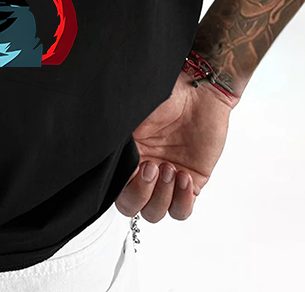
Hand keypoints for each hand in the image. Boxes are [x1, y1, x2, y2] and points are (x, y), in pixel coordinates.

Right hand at [115, 69, 238, 221]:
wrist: (199, 90)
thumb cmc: (167, 94)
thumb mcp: (134, 111)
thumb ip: (120, 134)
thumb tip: (105, 148)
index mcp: (127, 155)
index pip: (115, 188)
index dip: (124, 187)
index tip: (137, 165)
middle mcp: (144, 170)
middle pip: (131, 206)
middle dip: (141, 194)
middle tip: (152, 168)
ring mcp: (166, 179)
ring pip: (155, 213)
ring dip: (162, 196)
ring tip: (171, 169)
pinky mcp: (190, 182)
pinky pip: (181, 210)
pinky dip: (181, 200)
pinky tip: (184, 176)